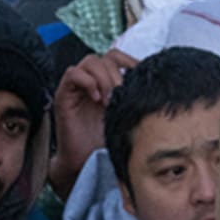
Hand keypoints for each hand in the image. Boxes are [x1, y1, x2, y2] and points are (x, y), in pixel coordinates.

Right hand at [50, 49, 137, 197]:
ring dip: (104, 78)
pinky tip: (96, 99)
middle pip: (106, 57)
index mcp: (107, 83)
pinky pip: (72, 73)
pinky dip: (87, 82)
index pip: (118, 57)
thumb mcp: (126, 116)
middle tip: (122, 94)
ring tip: (109, 100)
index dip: (130, 60)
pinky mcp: (64, 95)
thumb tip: (156, 87)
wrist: (85, 162)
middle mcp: (92, 81)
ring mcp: (77, 87)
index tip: (142, 76)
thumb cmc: (105, 142)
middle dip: (118, 73)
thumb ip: (134, 99)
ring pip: (91, 61)